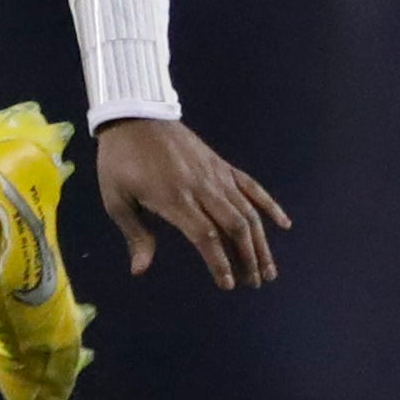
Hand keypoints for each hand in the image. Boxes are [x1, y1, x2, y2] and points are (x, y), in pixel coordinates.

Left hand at [94, 116, 287, 291]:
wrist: (134, 115)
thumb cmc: (119, 160)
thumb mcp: (116, 198)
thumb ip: (135, 235)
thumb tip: (140, 270)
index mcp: (173, 197)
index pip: (205, 235)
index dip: (220, 262)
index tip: (228, 284)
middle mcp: (201, 186)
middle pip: (234, 226)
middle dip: (248, 258)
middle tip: (255, 284)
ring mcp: (215, 174)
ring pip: (247, 211)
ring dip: (261, 241)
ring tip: (269, 269)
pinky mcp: (221, 165)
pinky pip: (251, 186)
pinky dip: (269, 205)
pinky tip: (284, 224)